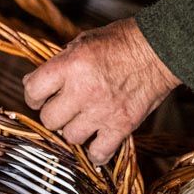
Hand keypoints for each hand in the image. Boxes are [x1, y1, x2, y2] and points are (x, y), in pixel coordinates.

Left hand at [22, 18, 179, 163]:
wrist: (161, 50)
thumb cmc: (124, 40)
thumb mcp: (85, 41)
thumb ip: (62, 62)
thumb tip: (42, 79)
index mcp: (71, 65)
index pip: (32, 90)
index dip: (34, 93)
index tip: (40, 94)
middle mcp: (83, 90)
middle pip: (48, 119)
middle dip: (54, 113)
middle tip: (64, 106)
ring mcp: (102, 111)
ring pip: (70, 137)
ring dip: (75, 129)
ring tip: (85, 119)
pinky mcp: (122, 126)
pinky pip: (99, 153)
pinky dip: (97, 151)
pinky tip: (98, 140)